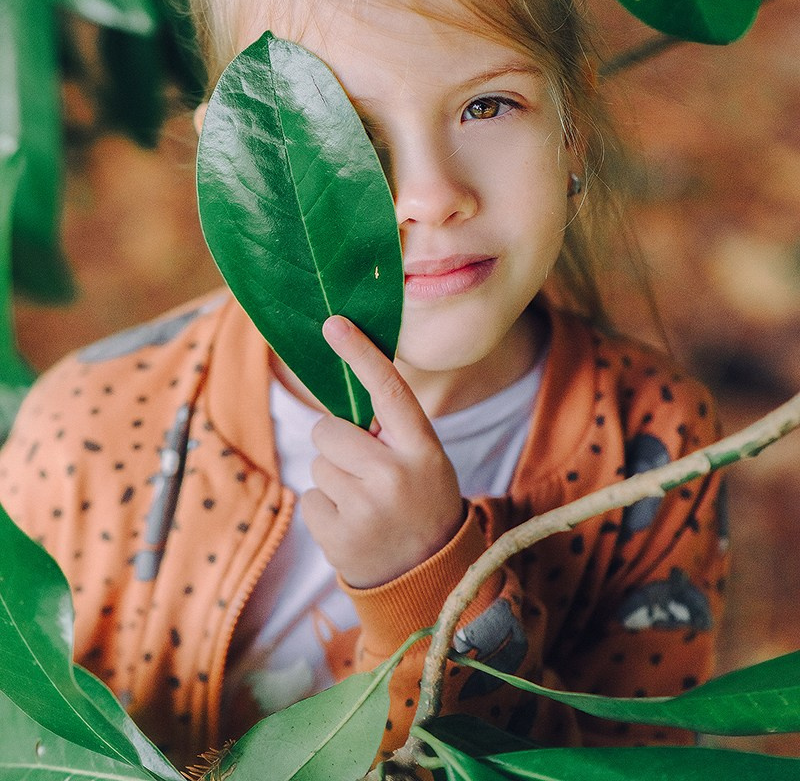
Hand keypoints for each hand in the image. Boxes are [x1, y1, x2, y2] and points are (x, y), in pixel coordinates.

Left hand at [300, 315, 463, 588]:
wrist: (429, 577)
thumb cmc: (421, 501)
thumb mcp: (425, 459)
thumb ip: (392, 429)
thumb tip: (342, 398)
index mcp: (422, 448)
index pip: (389, 390)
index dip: (361, 353)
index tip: (334, 323)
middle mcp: (395, 476)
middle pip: (329, 430)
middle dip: (336, 443)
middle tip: (364, 469)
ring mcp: (365, 509)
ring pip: (317, 463)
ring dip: (333, 478)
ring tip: (365, 503)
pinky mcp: (338, 536)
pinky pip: (309, 496)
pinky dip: (325, 508)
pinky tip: (353, 524)